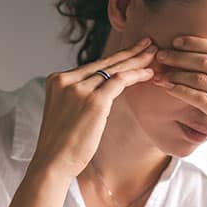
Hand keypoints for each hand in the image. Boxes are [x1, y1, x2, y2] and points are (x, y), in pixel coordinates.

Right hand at [30, 36, 157, 177]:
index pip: (92, 65)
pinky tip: (149, 73)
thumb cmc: (61, 144)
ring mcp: (79, 89)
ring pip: (114, 69)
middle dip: (129, 52)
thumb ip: (78, 96)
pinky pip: (120, 81)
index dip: (115, 58)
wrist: (53, 162)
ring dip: (137, 61)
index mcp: (57, 80)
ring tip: (154, 54)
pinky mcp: (93, 101)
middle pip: (104, 62)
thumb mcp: (65, 111)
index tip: (130, 51)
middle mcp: (66, 80)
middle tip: (148, 43)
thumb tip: (101, 92)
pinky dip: (136, 75)